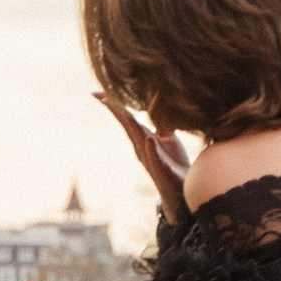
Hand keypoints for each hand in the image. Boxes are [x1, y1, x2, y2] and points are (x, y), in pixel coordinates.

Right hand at [95, 92, 191, 221]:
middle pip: (127, 124)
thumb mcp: (168, 139)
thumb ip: (160, 124)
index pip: (126, 117)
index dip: (114, 104)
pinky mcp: (161, 170)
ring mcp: (149, 158)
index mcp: (142, 137)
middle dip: (115, 110)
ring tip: (120, 109)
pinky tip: (148, 139)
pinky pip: (154, 158)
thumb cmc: (173, 163)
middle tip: (102, 96)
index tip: (98, 92)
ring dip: (129, 125)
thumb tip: (157, 105)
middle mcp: (141, 146)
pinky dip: (150, 149)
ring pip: (137, 138)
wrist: (181, 189)